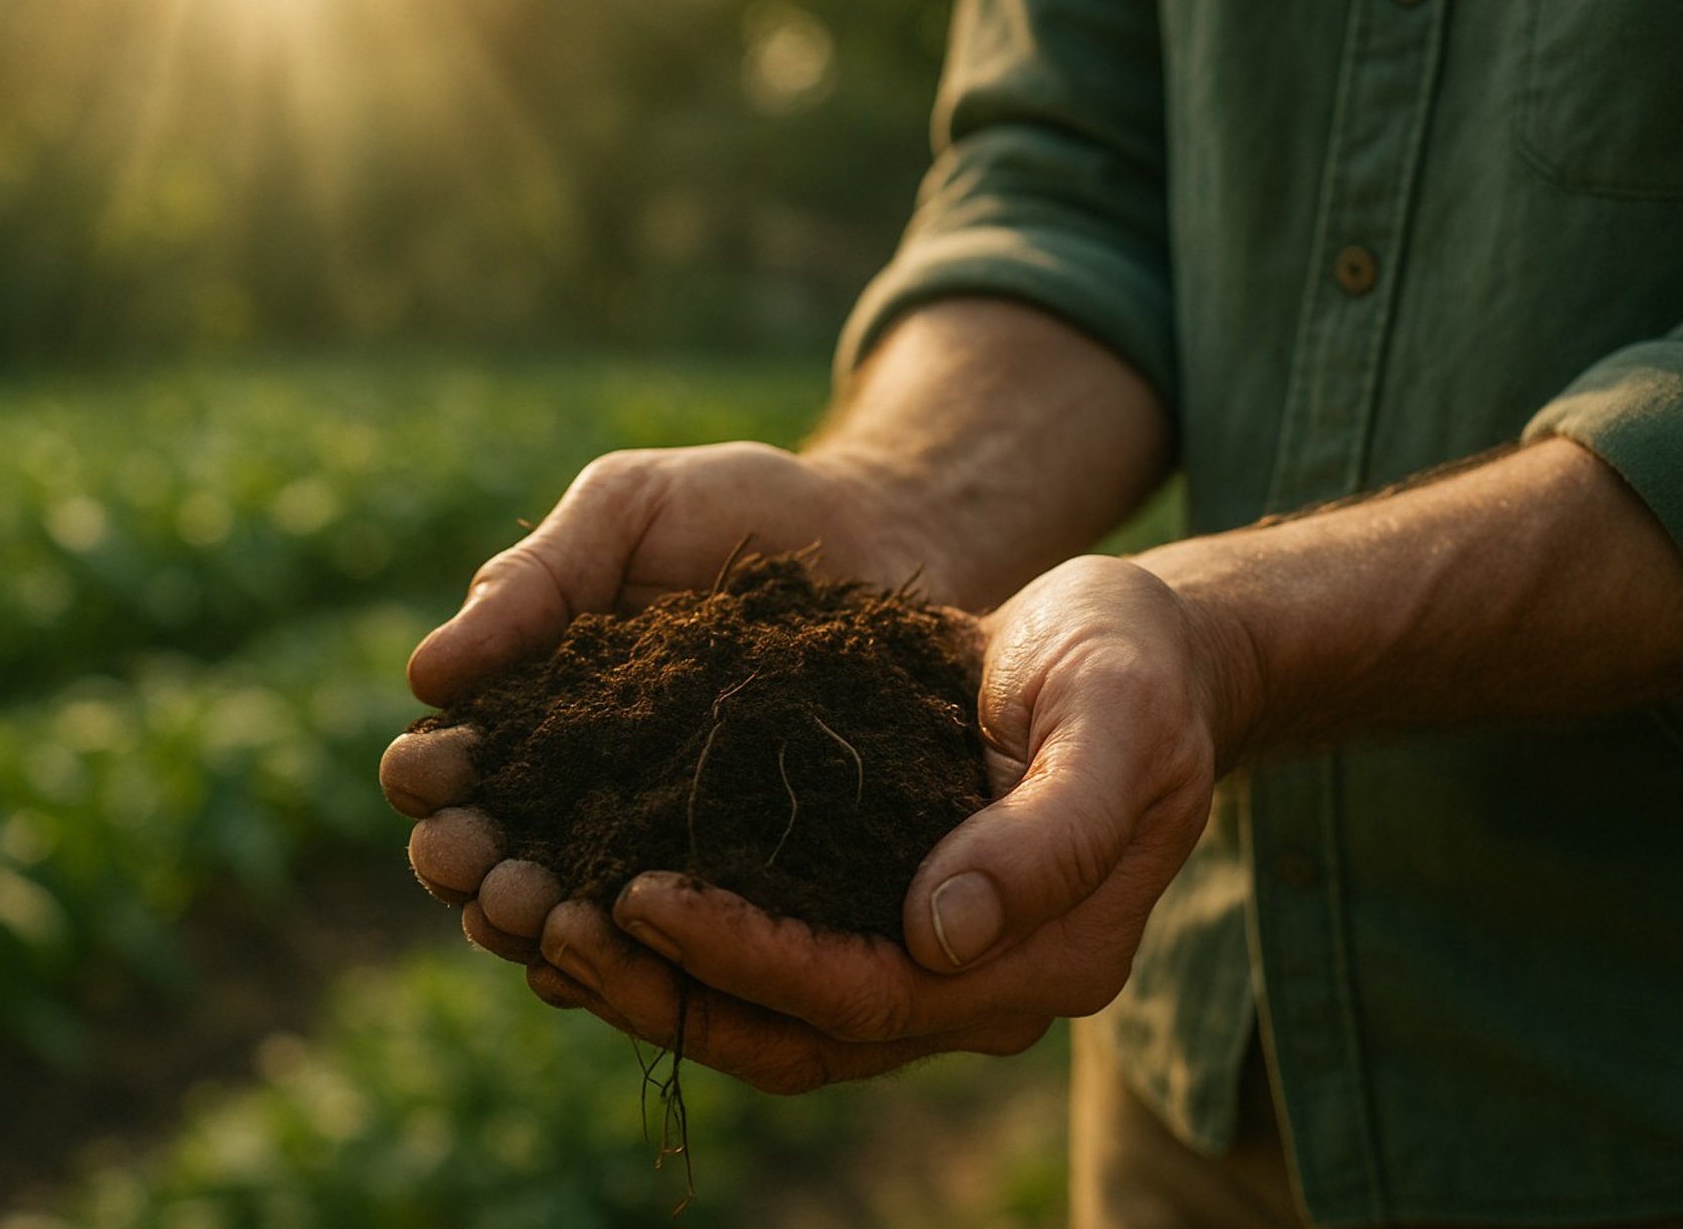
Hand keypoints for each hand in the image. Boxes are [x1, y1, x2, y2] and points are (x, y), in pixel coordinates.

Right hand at [381, 440, 952, 970]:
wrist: (879, 528)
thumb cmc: (737, 507)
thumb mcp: (626, 510)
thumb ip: (534, 580)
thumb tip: (425, 675)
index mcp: (531, 705)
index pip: (446, 766)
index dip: (427, 782)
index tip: (440, 776)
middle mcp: (580, 786)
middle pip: (491, 860)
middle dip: (474, 876)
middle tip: (495, 875)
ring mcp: (660, 836)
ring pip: (571, 915)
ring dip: (543, 930)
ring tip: (552, 918)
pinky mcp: (746, 866)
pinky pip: (686, 932)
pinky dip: (648, 954)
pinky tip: (644, 953)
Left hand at [529, 555, 1233, 1091]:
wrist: (1142, 653)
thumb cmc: (1135, 671)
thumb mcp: (1114, 725)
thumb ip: (1051, 834)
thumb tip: (941, 935)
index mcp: (1043, 957)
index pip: (872, 994)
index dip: (753, 958)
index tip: (645, 896)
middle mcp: (976, 986)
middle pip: (801, 1035)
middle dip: (671, 992)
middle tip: (552, 924)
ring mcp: (927, 961)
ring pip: (772, 1017)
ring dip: (657, 984)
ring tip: (545, 920)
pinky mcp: (879, 914)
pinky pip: (769, 961)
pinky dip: (681, 945)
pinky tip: (595, 890)